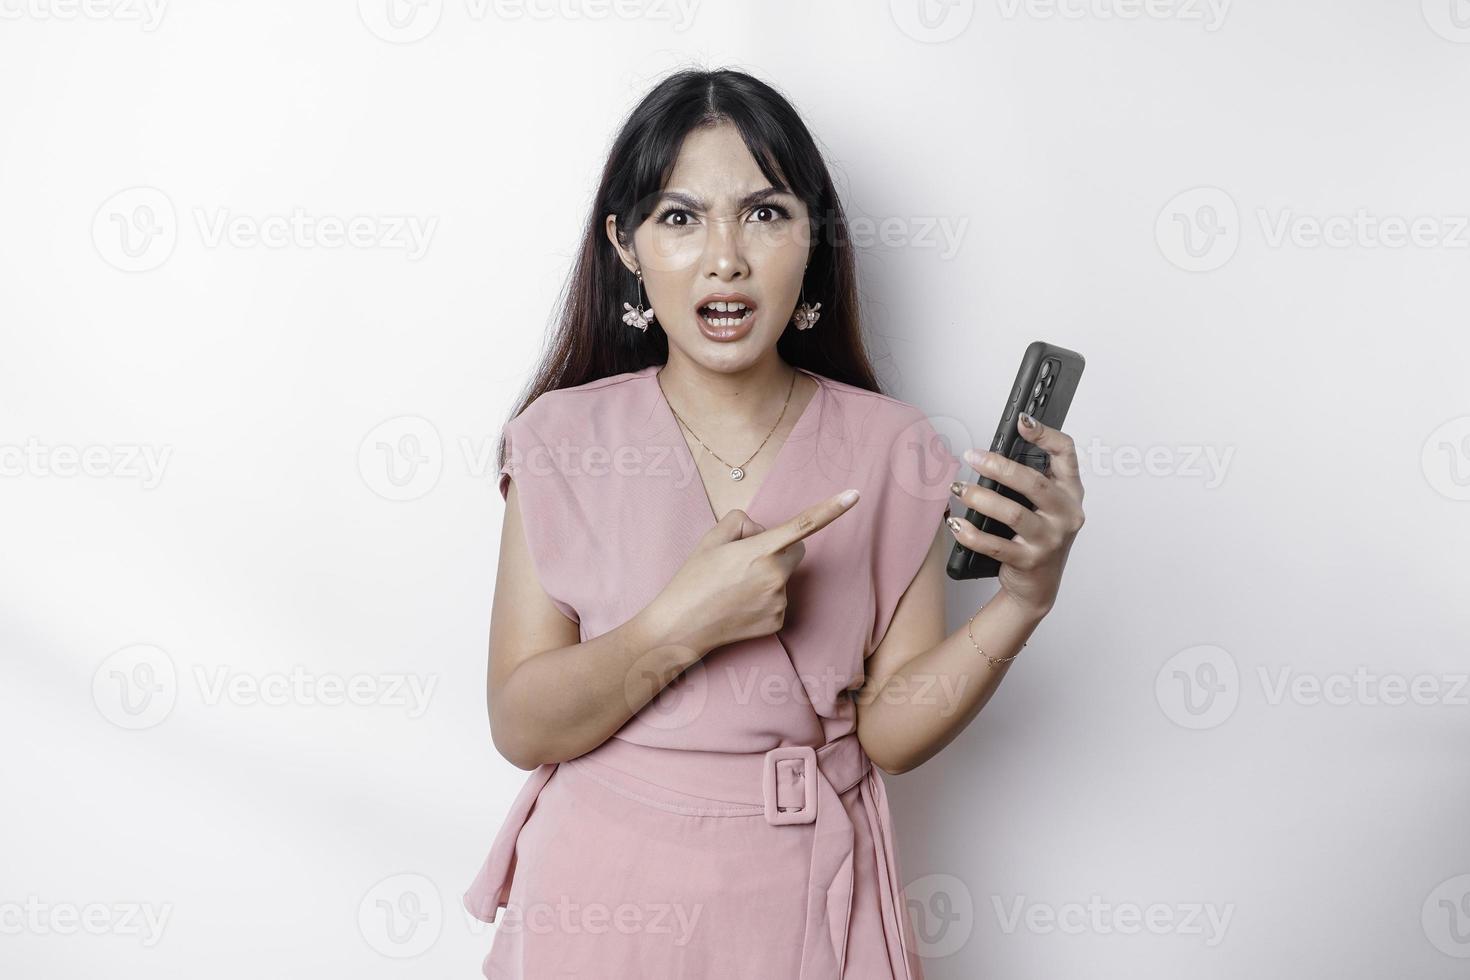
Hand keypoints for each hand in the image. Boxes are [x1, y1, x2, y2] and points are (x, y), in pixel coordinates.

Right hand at [645, 489, 861, 655]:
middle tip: (744, 559)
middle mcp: (776, 577)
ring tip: (734, 586)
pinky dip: (763, 598)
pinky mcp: (778, 622)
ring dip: (767, 575)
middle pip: (796, 550)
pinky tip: (739, 604)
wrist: (680, 627)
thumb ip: (742, 522)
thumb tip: (762, 531)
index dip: (832, 508)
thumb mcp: (710, 538)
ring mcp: (779, 602)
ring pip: (784, 576)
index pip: (804, 524)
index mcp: (761, 551)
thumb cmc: (693, 580)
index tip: (855, 495)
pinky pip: (779, 599)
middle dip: (779, 549)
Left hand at [947, 413, 1085, 616]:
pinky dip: (972, 533)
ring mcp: (1050, 540)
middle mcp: (1066, 514)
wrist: (1038, 587)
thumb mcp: (1044, 506)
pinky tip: (957, 524)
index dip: (1045, 435)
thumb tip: (989, 457)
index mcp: (1071, 492)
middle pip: (1032, 483)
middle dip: (998, 466)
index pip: (1066, 454)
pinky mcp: (1030, 561)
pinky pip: (995, 545)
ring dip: (980, 498)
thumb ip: (1029, 482)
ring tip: (958, 490)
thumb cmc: (1038, 538)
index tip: (1022, 422)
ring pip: (1013, 513)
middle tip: (971, 457)